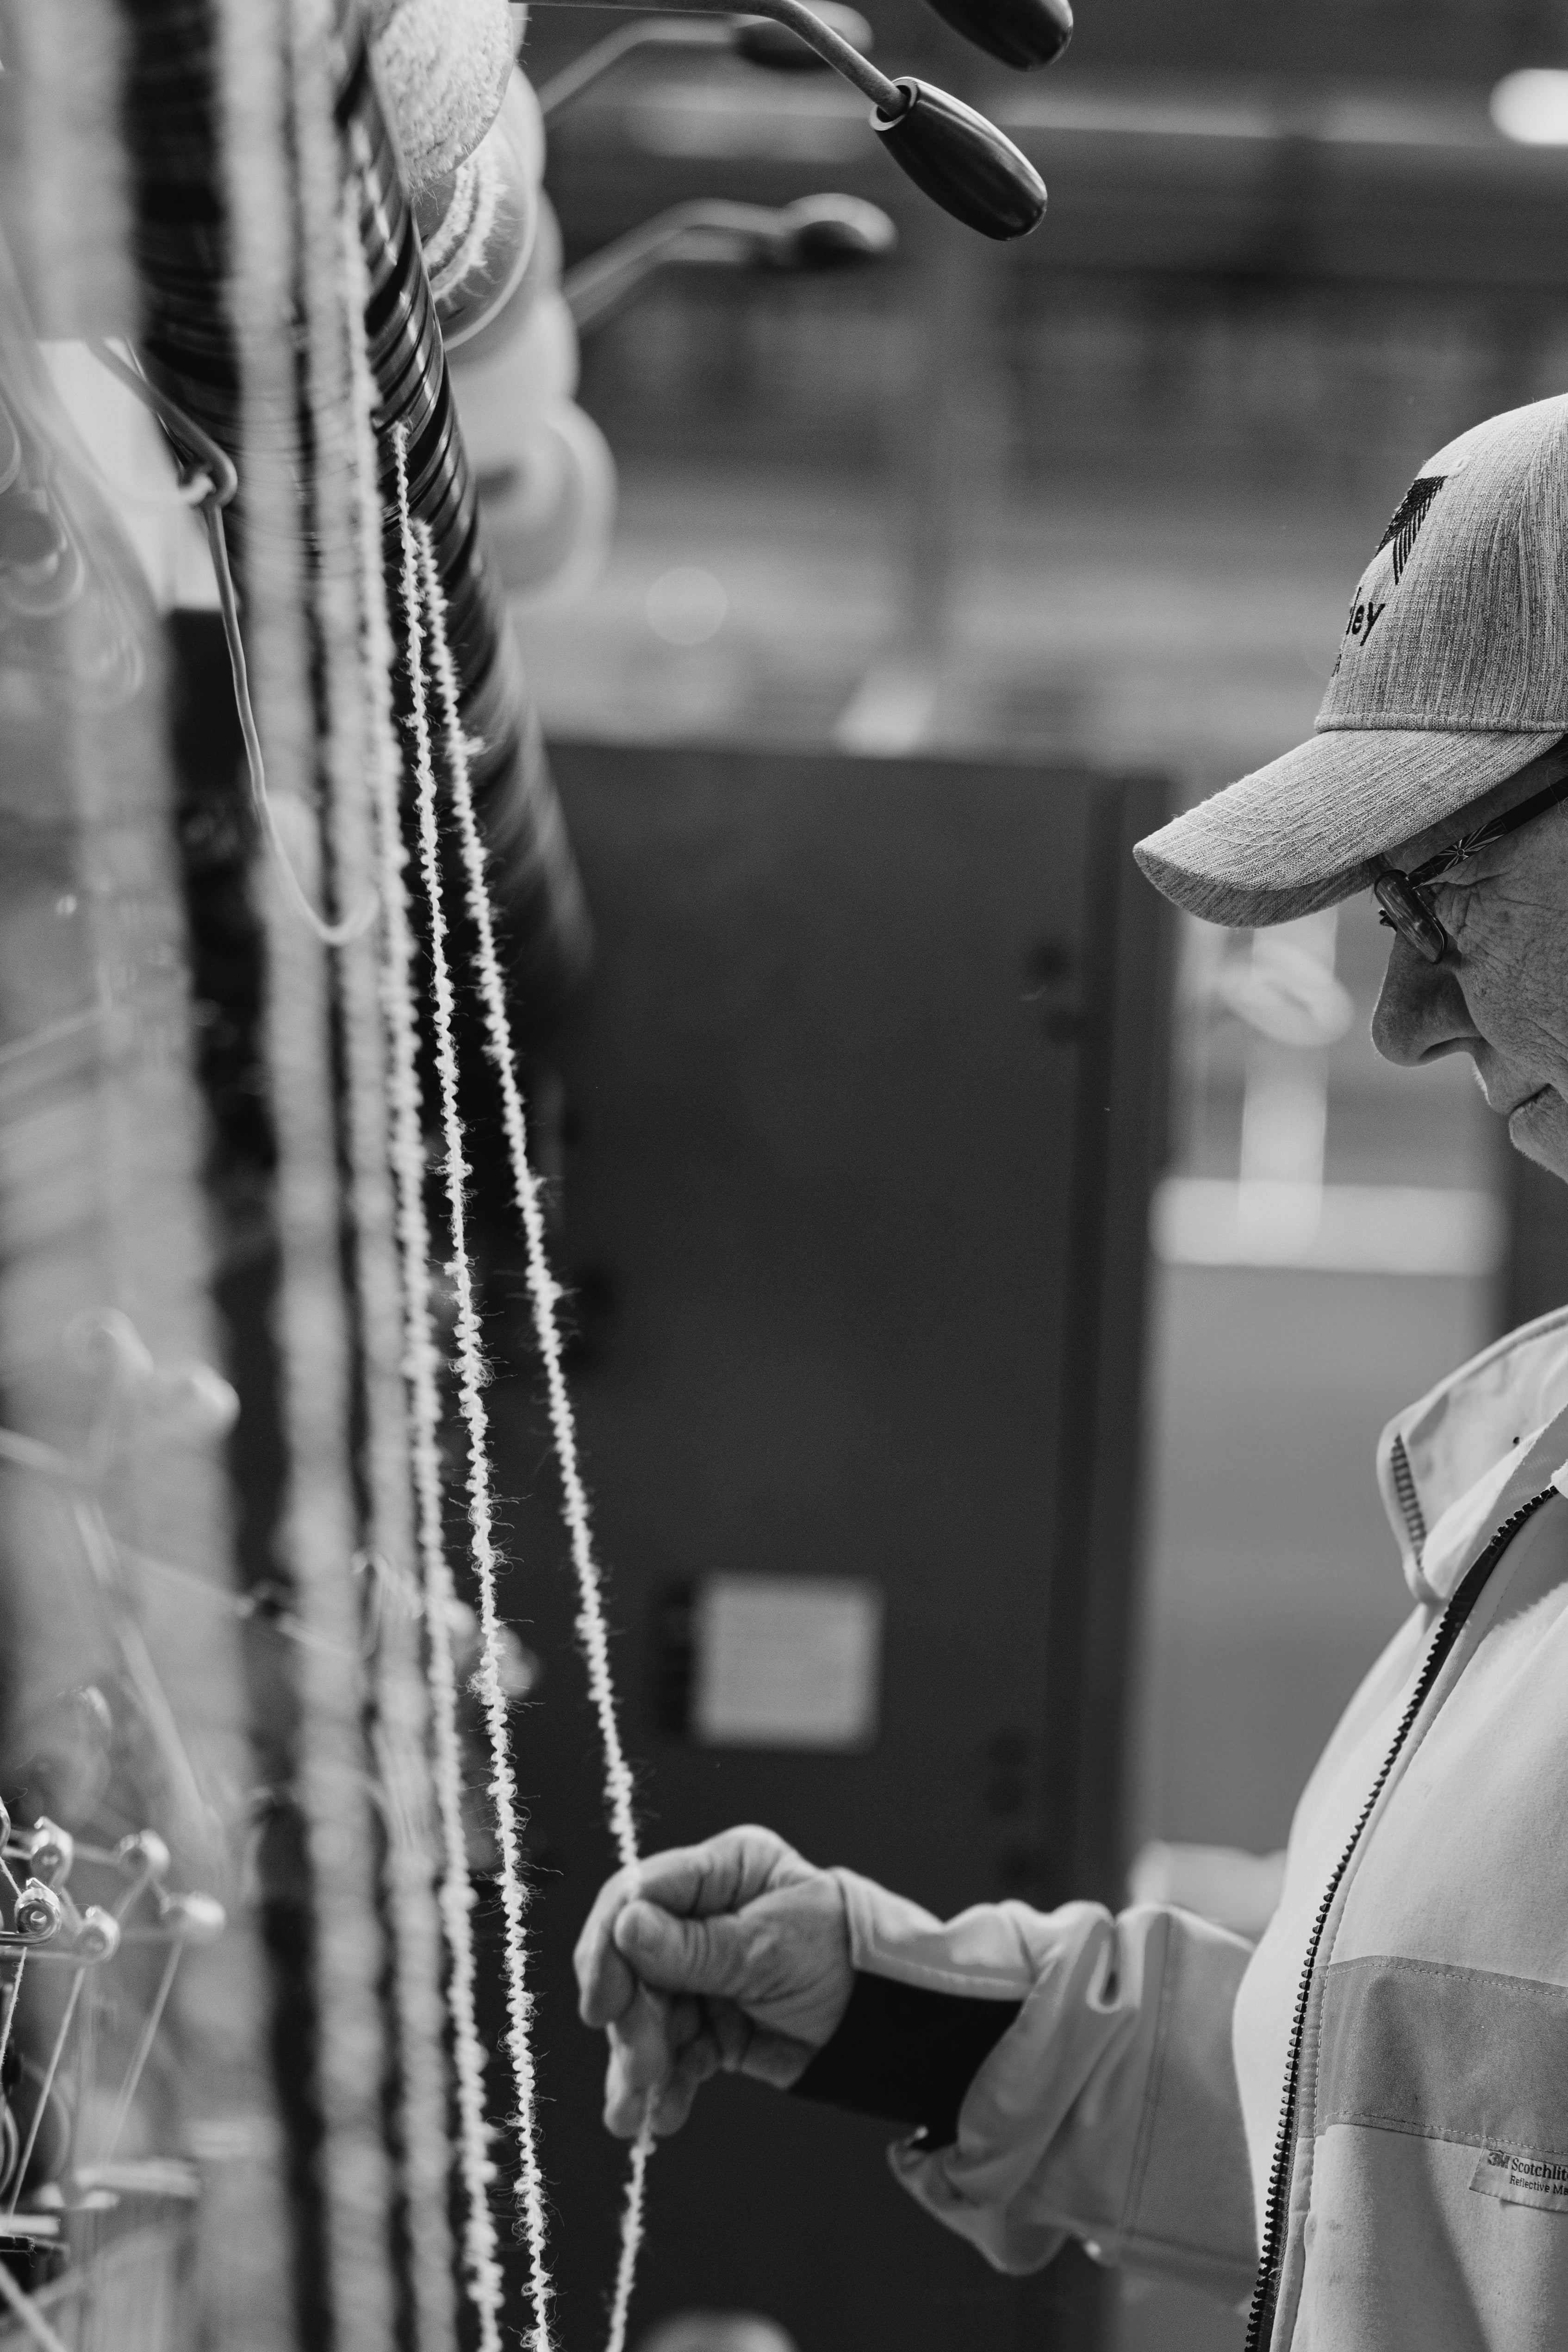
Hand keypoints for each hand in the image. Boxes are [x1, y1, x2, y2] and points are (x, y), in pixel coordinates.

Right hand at [574, 1823, 851, 2138]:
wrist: (895, 2029)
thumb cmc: (847, 1960)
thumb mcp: (773, 1950)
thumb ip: (696, 1946)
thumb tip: (625, 1925)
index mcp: (725, 1871)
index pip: (640, 1895)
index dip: (609, 1947)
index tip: (601, 2006)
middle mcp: (706, 1915)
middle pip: (636, 1963)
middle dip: (634, 2022)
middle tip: (643, 2069)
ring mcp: (706, 1972)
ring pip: (647, 2015)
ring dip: (639, 2066)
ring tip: (637, 2115)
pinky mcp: (714, 2022)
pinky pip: (673, 2052)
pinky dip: (665, 2085)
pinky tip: (663, 2116)